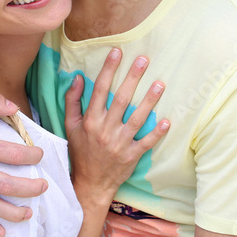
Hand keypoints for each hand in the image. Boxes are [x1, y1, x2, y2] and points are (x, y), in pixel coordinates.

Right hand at [64, 48, 168, 207]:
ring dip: (150, 100)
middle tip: (144, 60)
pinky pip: (146, 142)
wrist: (90, 183)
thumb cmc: (80, 152)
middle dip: (133, 77)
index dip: (109, 69)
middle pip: (121, 99)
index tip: (117, 52)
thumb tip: (76, 77)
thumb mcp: (70, 126)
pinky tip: (166, 121)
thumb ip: (72, 101)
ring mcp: (119, 143)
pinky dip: (156, 133)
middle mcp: (105, 129)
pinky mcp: (131, 156)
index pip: (100, 89)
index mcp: (90, 120)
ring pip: (137, 118)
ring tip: (160, 83)